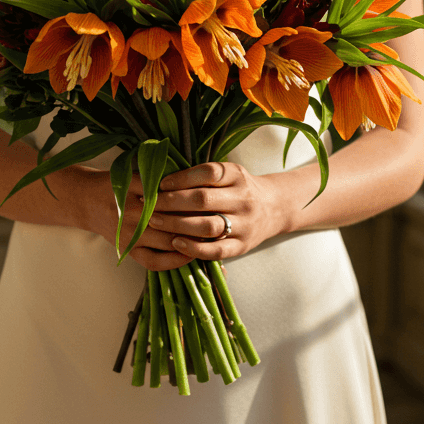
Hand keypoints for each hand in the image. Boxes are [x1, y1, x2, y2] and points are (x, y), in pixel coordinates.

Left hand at [90, 161, 284, 269]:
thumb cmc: (240, 189)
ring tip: (155, 221)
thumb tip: (162, 177)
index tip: (160, 183)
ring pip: (207, 226)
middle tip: (148, 204)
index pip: (208, 173)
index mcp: (237, 175)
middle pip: (203, 200)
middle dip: (171, 202)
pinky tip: (175, 242)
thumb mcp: (229, 173)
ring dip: (177, 224)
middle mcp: (243, 199)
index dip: (181, 178)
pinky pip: (216, 250)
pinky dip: (194, 247)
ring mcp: (244, 224)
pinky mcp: (242, 246)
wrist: (274, 208)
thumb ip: (202, 175)